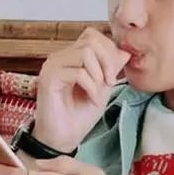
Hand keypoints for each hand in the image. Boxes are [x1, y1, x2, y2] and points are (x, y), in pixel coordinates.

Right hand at [33, 27, 130, 152]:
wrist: (63, 139)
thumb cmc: (80, 115)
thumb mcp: (103, 87)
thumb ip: (111, 68)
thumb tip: (125, 50)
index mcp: (71, 56)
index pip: (92, 35)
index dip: (109, 50)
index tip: (114, 74)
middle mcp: (60, 57)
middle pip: (90, 40)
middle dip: (108, 61)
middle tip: (111, 82)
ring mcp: (52, 66)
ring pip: (85, 52)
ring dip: (99, 75)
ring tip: (99, 93)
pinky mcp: (48, 78)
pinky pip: (78, 72)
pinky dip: (92, 87)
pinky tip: (93, 100)